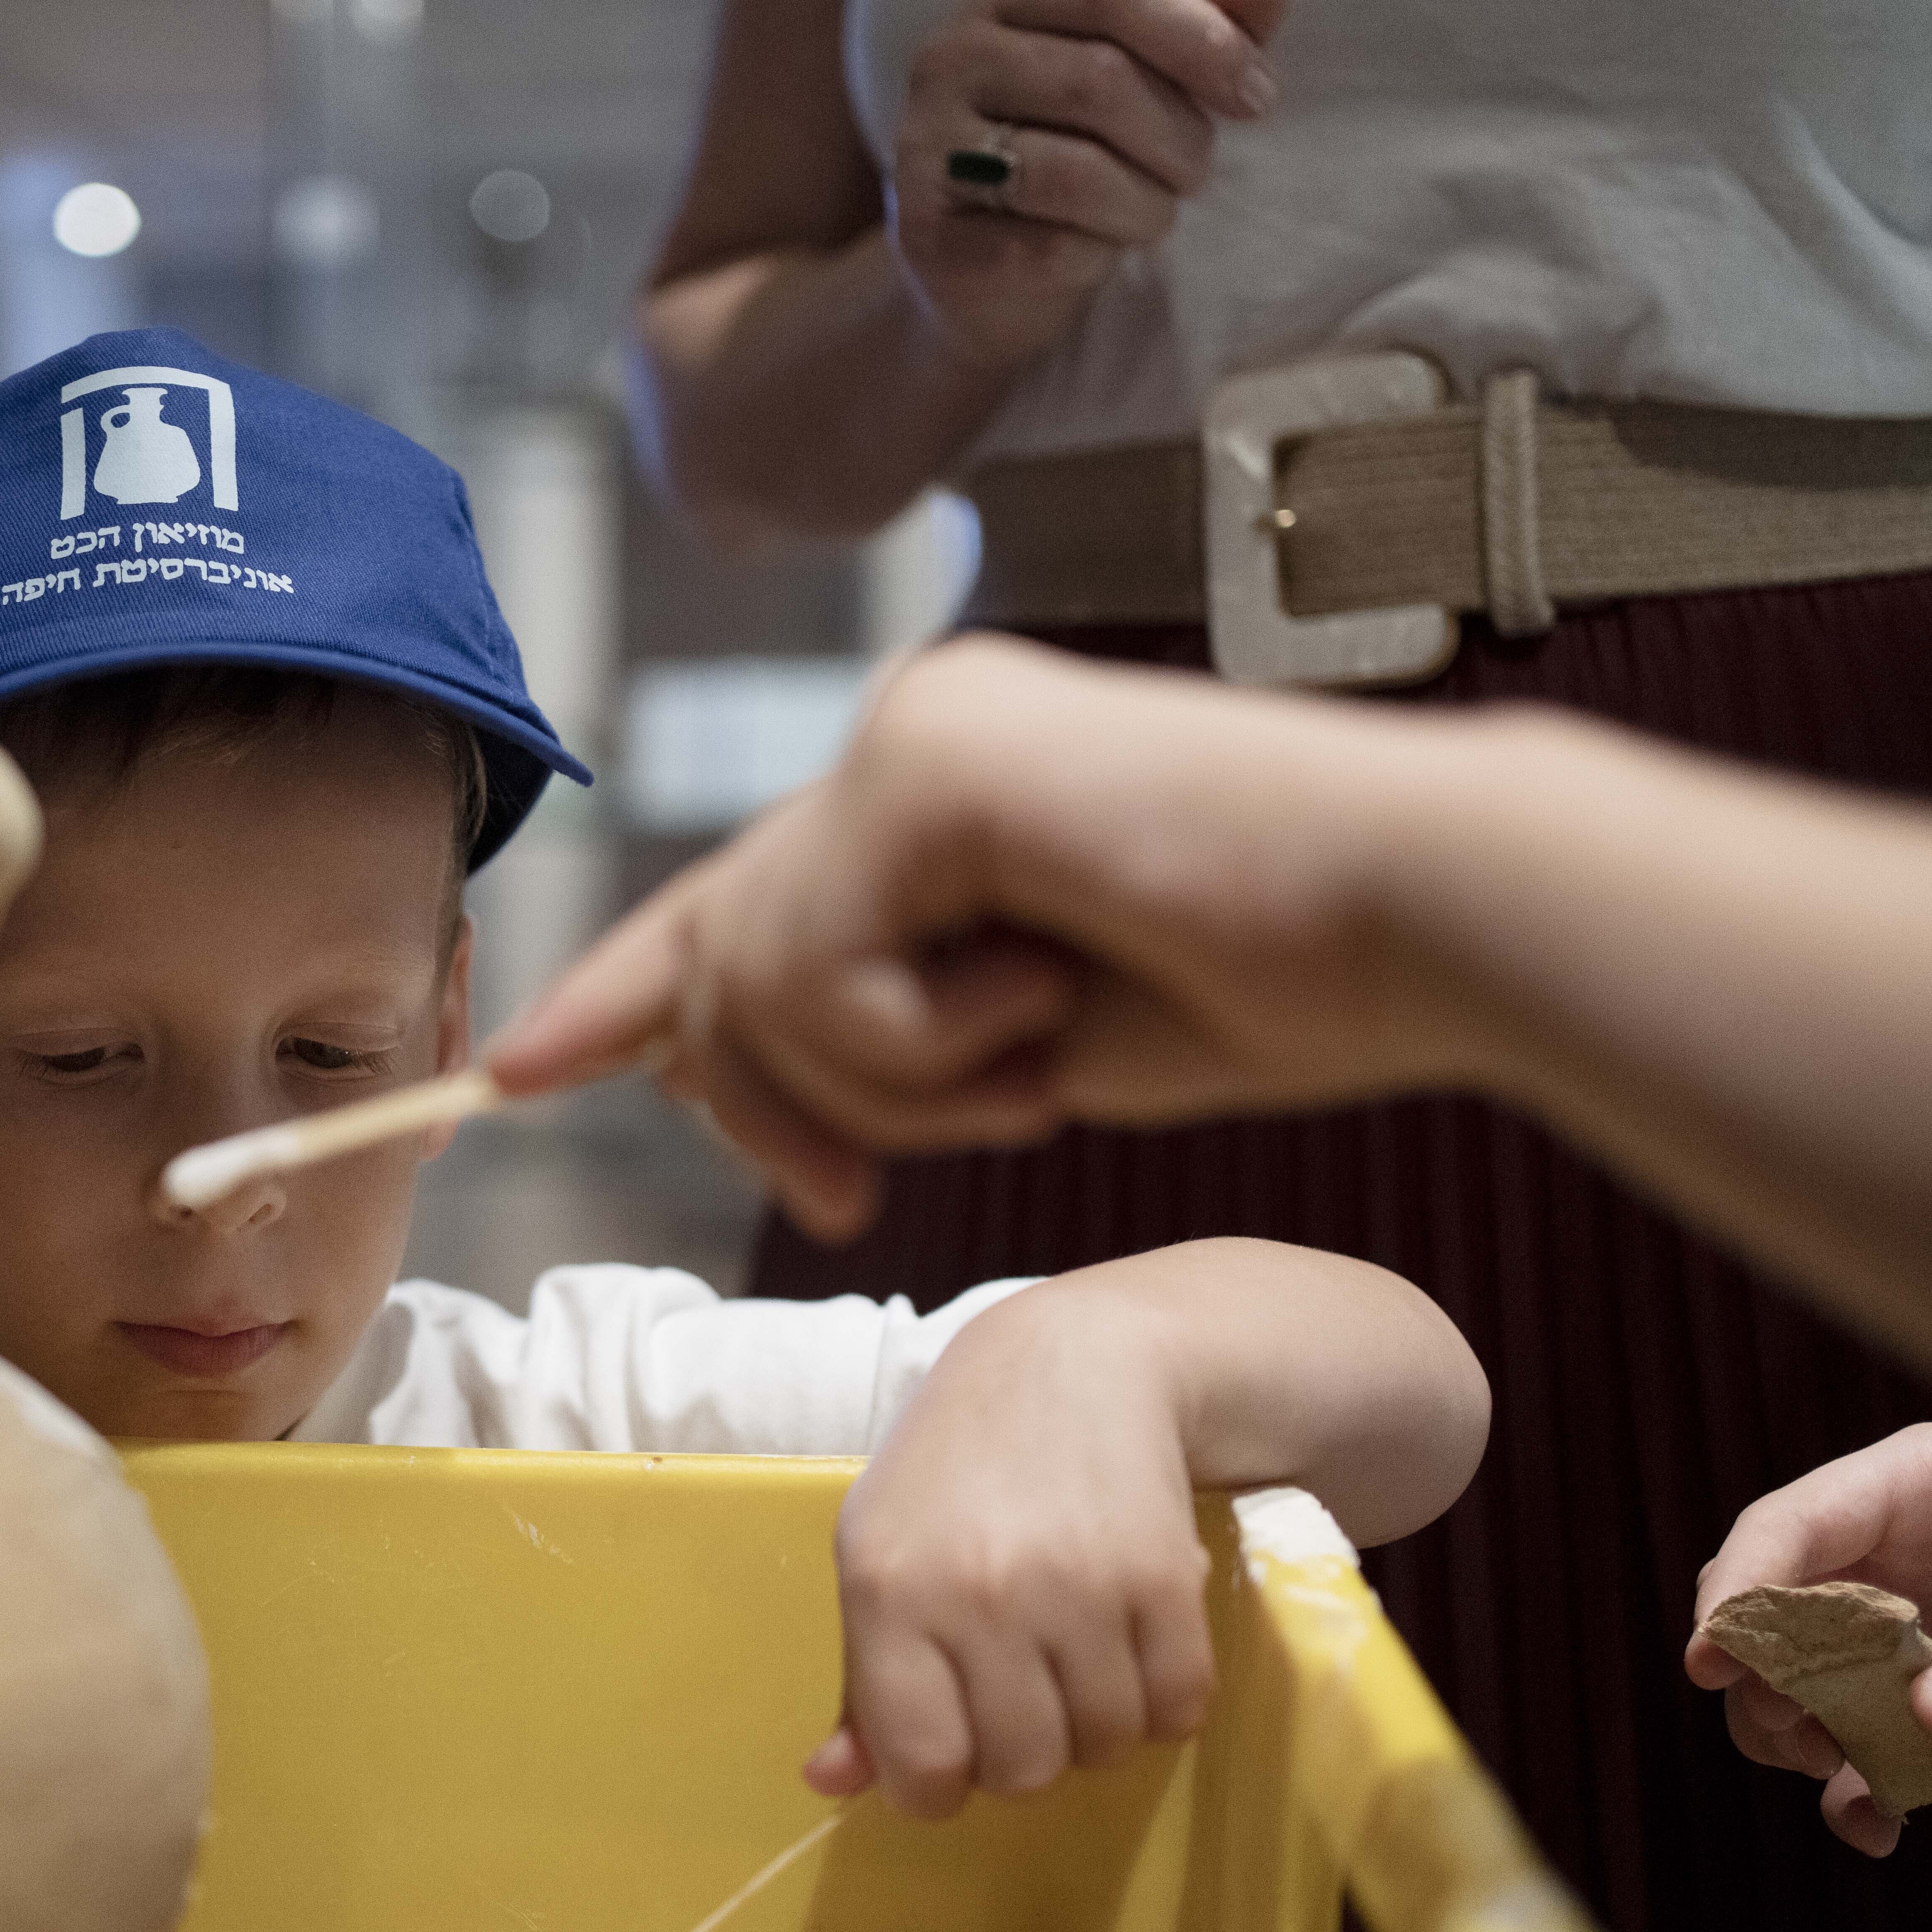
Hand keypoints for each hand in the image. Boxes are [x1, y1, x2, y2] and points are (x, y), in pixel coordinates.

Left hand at [492, 638, 1444, 1239]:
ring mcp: (914, 735)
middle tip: (853, 1196)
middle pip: (722, 965)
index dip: (615, 993)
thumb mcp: (1005, 1034)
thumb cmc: (1257, 985)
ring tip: (1029, 1056)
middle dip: (767, 1108)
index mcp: (927, 792)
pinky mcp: (932, 761)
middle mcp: (903, 740)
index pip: (728, 903)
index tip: (518, 1069)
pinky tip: (1044, 995)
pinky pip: (823, 964)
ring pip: (760, 978)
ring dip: (886, 1085)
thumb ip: (868, 1029)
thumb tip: (694, 1057)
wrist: (1413, 927)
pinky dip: (922, 1040)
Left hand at [805, 1279, 1215, 1815]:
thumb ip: (862, 1681)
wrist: (1068, 1366)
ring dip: (1096, 1727)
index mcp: (886, 1591)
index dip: (936, 1787)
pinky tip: (1135, 1647)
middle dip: (1024, 1755)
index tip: (950, 1761)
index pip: (920, 1763)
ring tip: (1078, 1660)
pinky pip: (1177, 1707)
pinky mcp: (1164, 1579)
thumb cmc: (954, 1473)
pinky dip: (1163, 1701)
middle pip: (1021, 1769)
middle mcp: (978, 1593)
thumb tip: (830, 1785)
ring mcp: (1077, 1587)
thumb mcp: (879, 1556)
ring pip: (1103, 1746)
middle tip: (1023, 1696)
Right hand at [892, 0, 1288, 374]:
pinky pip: (1043, 249)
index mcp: (1007, 0)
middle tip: (1193, 173)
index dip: (1202, 41)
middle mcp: (950, 58)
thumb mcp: (1140, 81)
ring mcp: (926, 148)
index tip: (1257, 97)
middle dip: (1178, 139)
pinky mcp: (927, 237)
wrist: (985, 276)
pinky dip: (1093, 258)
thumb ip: (1202, 29)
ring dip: (1144, 205)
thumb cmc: (1074, 154)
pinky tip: (1094, 252)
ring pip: (1074, 173)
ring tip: (1151, 214)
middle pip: (1102, 82)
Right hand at [1686, 1425, 1931, 1857]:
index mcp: (1914, 1486)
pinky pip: (1868, 1747)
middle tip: (1792, 1730)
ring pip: (1802, 1685)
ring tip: (1841, 1770)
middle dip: (1765, 1675)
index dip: (1739, 1590)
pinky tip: (1879, 1824)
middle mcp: (1892, 1557)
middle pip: (1773, 1610)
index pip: (1786, 1527)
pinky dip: (1862, 1793)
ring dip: (1803, 1738)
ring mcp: (1910, 1632)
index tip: (1709, 1660)